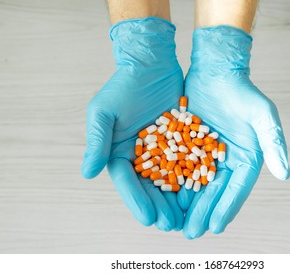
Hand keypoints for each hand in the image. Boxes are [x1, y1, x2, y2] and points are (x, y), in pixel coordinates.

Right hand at [81, 18, 183, 230]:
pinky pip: (189, 163)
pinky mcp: (182, 141)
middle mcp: (142, 156)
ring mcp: (163, 150)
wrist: (152, 64)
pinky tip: (202, 193)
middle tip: (172, 225)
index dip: (137, 201)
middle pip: (150, 186)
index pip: (127, 182)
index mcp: (120, 152)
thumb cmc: (124, 86)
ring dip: (177, 199)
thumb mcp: (104, 111)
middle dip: (160, 206)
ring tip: (187, 218)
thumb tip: (87, 174)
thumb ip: (97, 142)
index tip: (149, 219)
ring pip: (171, 179)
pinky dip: (194, 178)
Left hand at [178, 26, 289, 238]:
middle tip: (190, 233)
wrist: (216, 71)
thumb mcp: (261, 114)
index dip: (226, 208)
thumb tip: (285, 174)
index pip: (237, 189)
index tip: (215, 228)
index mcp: (246, 158)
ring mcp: (205, 154)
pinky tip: (163, 195)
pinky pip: (179, 167)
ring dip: (186, 203)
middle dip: (203, 212)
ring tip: (175, 221)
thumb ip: (273, 142)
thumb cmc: (242, 92)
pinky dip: (172, 182)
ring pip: (194, 183)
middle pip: (213, 191)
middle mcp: (226, 160)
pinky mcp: (186, 145)